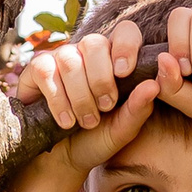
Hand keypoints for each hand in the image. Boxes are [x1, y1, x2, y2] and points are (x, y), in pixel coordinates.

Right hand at [17, 20, 162, 175]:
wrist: (62, 160)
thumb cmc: (95, 140)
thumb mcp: (122, 129)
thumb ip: (139, 108)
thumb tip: (154, 84)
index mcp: (113, 59)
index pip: (124, 32)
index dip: (125, 46)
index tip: (124, 73)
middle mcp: (86, 53)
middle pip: (94, 43)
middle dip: (101, 79)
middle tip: (105, 107)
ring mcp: (60, 59)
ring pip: (70, 60)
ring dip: (80, 95)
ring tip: (87, 121)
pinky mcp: (36, 71)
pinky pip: (46, 71)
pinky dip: (58, 98)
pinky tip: (66, 120)